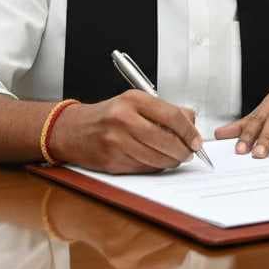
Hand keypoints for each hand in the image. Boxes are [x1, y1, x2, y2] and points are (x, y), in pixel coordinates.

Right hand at [52, 90, 200, 172]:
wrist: (72, 130)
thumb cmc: (107, 116)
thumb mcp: (134, 102)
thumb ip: (164, 110)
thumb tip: (191, 122)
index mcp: (133, 100)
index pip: (172, 116)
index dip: (189, 131)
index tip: (196, 140)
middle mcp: (124, 119)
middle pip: (166, 140)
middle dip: (183, 150)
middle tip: (189, 153)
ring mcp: (116, 141)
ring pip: (156, 158)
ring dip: (171, 161)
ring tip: (175, 158)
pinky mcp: (112, 160)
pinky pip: (143, 167)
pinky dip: (155, 167)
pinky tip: (156, 161)